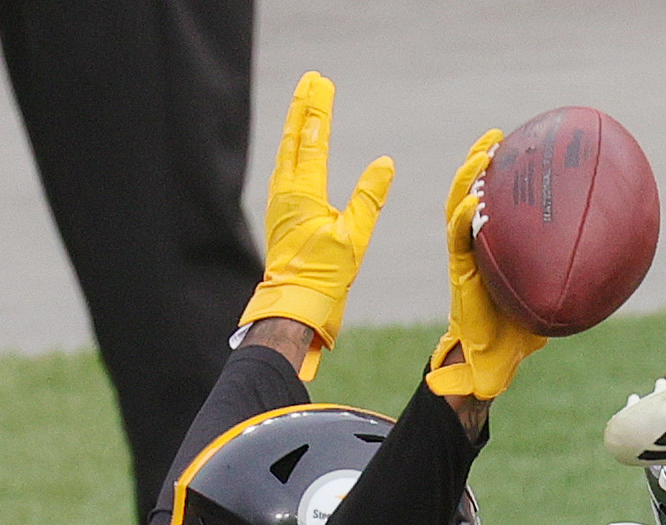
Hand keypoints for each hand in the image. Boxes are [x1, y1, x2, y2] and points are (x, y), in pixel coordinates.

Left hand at [238, 72, 393, 379]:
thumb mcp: (355, 237)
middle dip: (304, 106)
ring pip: (286, 150)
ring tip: (304, 104)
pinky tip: (296, 148)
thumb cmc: (325, 275)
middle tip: (311, 79)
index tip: (322, 83)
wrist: (294, 303)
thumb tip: (385, 163)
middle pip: (294, 136)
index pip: (312, 139)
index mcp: (304, 191)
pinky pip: (286, 168)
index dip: (318, 109)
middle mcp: (286, 189)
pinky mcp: (281, 212)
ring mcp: (280, 200)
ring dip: (296, 124)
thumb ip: (369, 197)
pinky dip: (293, 148)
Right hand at [426, 131, 545, 401]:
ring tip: (481, 155)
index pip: (498, 201)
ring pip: (458, 205)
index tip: (519, 146)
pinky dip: (464, 219)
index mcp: (496, 244)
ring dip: (466, 178)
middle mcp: (477, 242)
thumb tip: (618, 265)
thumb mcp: (553, 297)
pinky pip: (458, 239)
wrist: (494, 357)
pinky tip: (474, 204)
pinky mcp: (458, 271)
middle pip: (473, 191)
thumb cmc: (522, 330)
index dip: (505, 174)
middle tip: (496, 137)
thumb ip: (571, 278)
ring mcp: (465, 254)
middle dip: (479, 160)